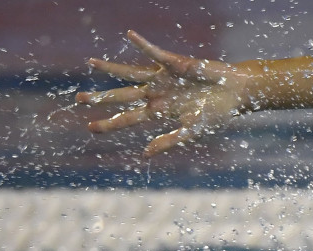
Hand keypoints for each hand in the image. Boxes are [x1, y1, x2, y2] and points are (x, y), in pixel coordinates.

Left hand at [77, 31, 250, 155]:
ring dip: (110, 70)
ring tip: (90, 64)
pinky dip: (143, 44)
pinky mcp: (174, 63)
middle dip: (101, 98)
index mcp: (158, 111)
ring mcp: (162, 78)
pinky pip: (155, 52)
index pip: (128, 118)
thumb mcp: (191, 132)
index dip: (110, 123)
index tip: (90, 127)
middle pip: (122, 96)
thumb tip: (145, 154)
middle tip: (78, 99)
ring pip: (130, 73)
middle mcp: (156, 93)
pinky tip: (130, 35)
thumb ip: (168, 142)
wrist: (234, 94)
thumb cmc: (216, 114)